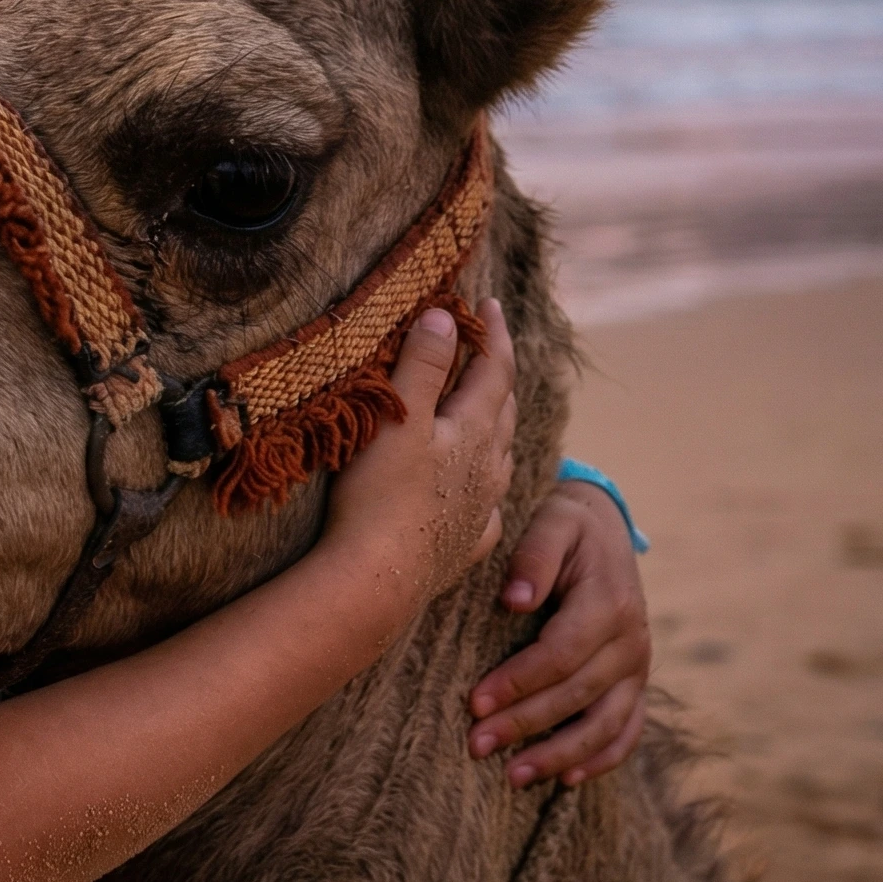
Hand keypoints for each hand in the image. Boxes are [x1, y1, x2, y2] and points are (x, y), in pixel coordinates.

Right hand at [322, 299, 517, 617]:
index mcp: (475, 430)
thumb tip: (446, 317)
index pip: (496, 368)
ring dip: (497, 426)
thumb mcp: (399, 419)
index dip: (494, 332)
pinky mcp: (463, 545)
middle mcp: (489, 467)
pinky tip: (480, 496)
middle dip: (497, 373)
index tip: (490, 302)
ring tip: (488, 412)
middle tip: (486, 348)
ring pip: (502, 457)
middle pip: (504, 410)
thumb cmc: (381, 496)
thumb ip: (423, 366)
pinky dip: (486, 489)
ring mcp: (480, 509)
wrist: (378, 579)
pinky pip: (487, 509)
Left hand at [467, 481, 650, 785]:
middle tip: (475, 746)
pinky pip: (628, 729)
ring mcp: (638, 666)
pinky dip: (603, 758)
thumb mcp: (551, 523)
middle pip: (577, 695)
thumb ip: (533, 556)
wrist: (604, 525)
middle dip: (525, 725)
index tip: (474, 704)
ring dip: (561, 755)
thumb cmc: (565, 525)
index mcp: (608, 603)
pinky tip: (568, 780)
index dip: (518, 682)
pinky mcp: (636, 682)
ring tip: (514, 777)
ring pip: (606, 723)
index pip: (560, 654)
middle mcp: (631, 640)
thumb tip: (514, 601)